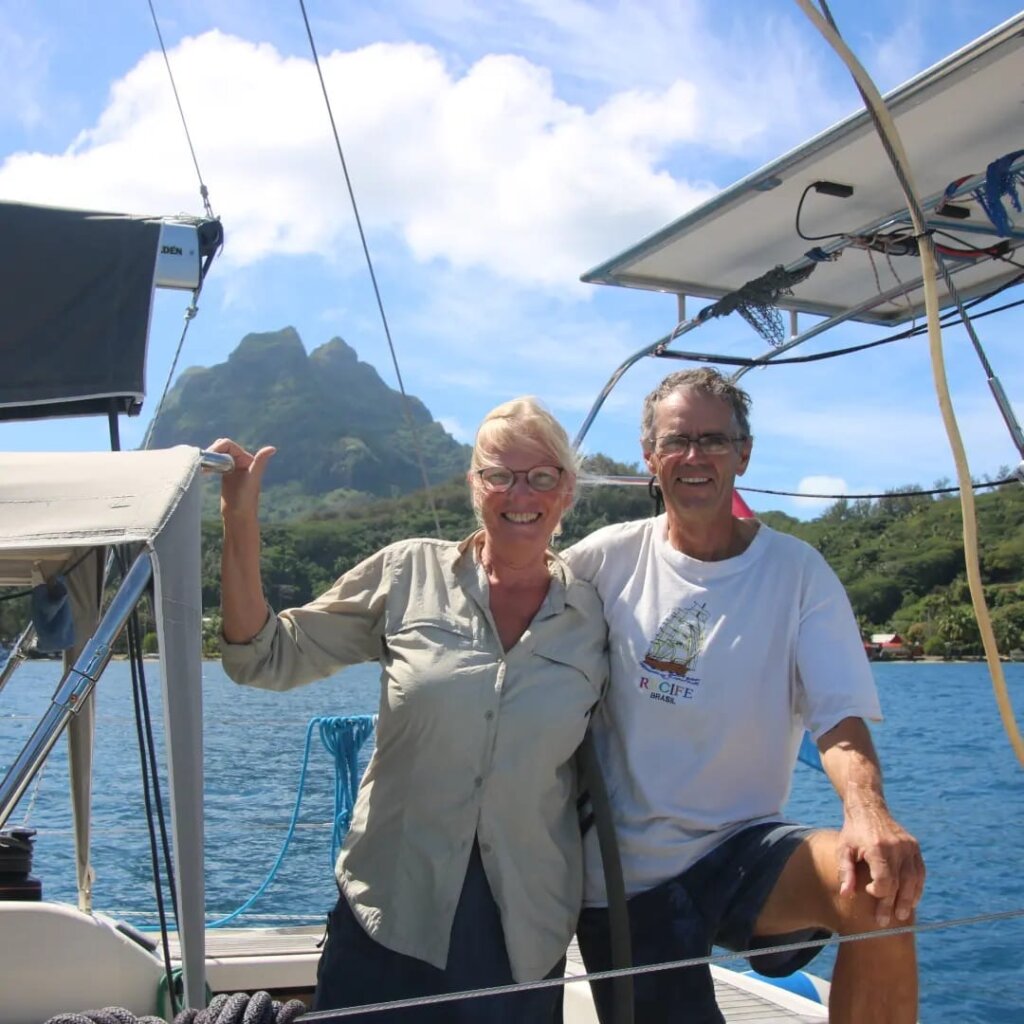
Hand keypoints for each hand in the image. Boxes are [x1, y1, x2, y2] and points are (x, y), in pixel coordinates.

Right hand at [207, 437, 275, 517]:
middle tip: (204, 464)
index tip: (208, 458)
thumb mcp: (252, 479)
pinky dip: (208, 464)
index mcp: (248, 459)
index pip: (228, 444)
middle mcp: (241, 461)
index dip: (217, 448)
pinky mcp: (226, 474)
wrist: (239, 516)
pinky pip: (215, 462)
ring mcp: (233, 467)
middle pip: (221, 447)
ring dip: (209, 458)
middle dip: (212, 452)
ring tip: (203, 469)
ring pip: (217, 454)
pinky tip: (203, 472)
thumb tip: (273, 448)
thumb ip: (260, 462)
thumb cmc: (246, 500)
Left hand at [837, 805, 924, 927]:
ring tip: (902, 914)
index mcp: (878, 847)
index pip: (885, 879)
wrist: (868, 807)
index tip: (869, 893)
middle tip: (887, 921)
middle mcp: (896, 847)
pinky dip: (917, 887)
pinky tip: (911, 899)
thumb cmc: (853, 832)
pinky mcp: (914, 846)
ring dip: (909, 899)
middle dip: (893, 904)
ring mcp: (908, 846)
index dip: (879, 892)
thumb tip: (846, 895)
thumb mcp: (843, 849)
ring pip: (914, 879)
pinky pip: (920, 871)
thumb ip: (845, 872)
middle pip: (900, 883)